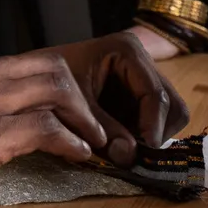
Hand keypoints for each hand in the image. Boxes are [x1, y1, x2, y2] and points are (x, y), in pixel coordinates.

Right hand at [0, 46, 106, 207]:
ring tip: (96, 140)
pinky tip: (80, 155)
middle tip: (91, 122)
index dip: (45, 90)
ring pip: (58, 90)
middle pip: (49, 68)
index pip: (17, 65)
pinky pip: (49, 129)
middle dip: (78, 95)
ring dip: (85, 117)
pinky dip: (73, 141)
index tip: (56, 111)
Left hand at [41, 31, 190, 166]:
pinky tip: (119, 140)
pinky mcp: (139, 95)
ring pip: (169, 115)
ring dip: (149, 135)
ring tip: (122, 146)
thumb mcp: (74, 103)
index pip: (156, 94)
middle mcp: (143, 61)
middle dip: (155, 131)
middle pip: (172, 105)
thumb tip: (130, 156)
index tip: (143, 151)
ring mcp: (144, 79)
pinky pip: (155, 121)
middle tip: (134, 153)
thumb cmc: (50, 80)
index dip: (153, 125)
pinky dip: (141, 135)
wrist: (34, 74)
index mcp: (128, 51)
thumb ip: (103, 129)